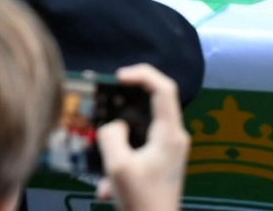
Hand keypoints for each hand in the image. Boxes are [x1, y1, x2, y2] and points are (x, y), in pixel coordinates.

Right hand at [94, 64, 189, 210]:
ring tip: (98, 157)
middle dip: (121, 105)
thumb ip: (111, 135)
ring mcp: (168, 150)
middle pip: (149, 105)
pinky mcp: (160, 163)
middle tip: (99, 104)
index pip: (163, 88)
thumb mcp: (118, 166)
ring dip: (116, 141)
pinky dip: (119, 160)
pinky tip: (105, 187)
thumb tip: (113, 125)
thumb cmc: (141, 199)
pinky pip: (137, 149)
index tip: (116, 77)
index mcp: (170, 133)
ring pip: (139, 129)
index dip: (141, 74)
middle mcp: (174, 137)